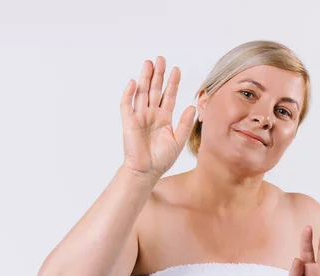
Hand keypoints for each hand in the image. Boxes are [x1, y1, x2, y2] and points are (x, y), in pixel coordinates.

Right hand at [120, 56, 195, 179]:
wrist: (146, 171)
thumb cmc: (161, 159)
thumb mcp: (178, 140)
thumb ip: (185, 124)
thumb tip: (192, 107)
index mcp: (164, 118)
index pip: (169, 95)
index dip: (172, 83)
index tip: (177, 69)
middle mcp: (152, 114)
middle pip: (155, 90)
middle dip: (158, 74)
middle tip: (161, 59)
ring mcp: (139, 117)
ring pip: (142, 93)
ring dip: (145, 78)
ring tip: (148, 63)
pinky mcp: (129, 122)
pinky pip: (127, 105)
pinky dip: (129, 93)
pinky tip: (134, 82)